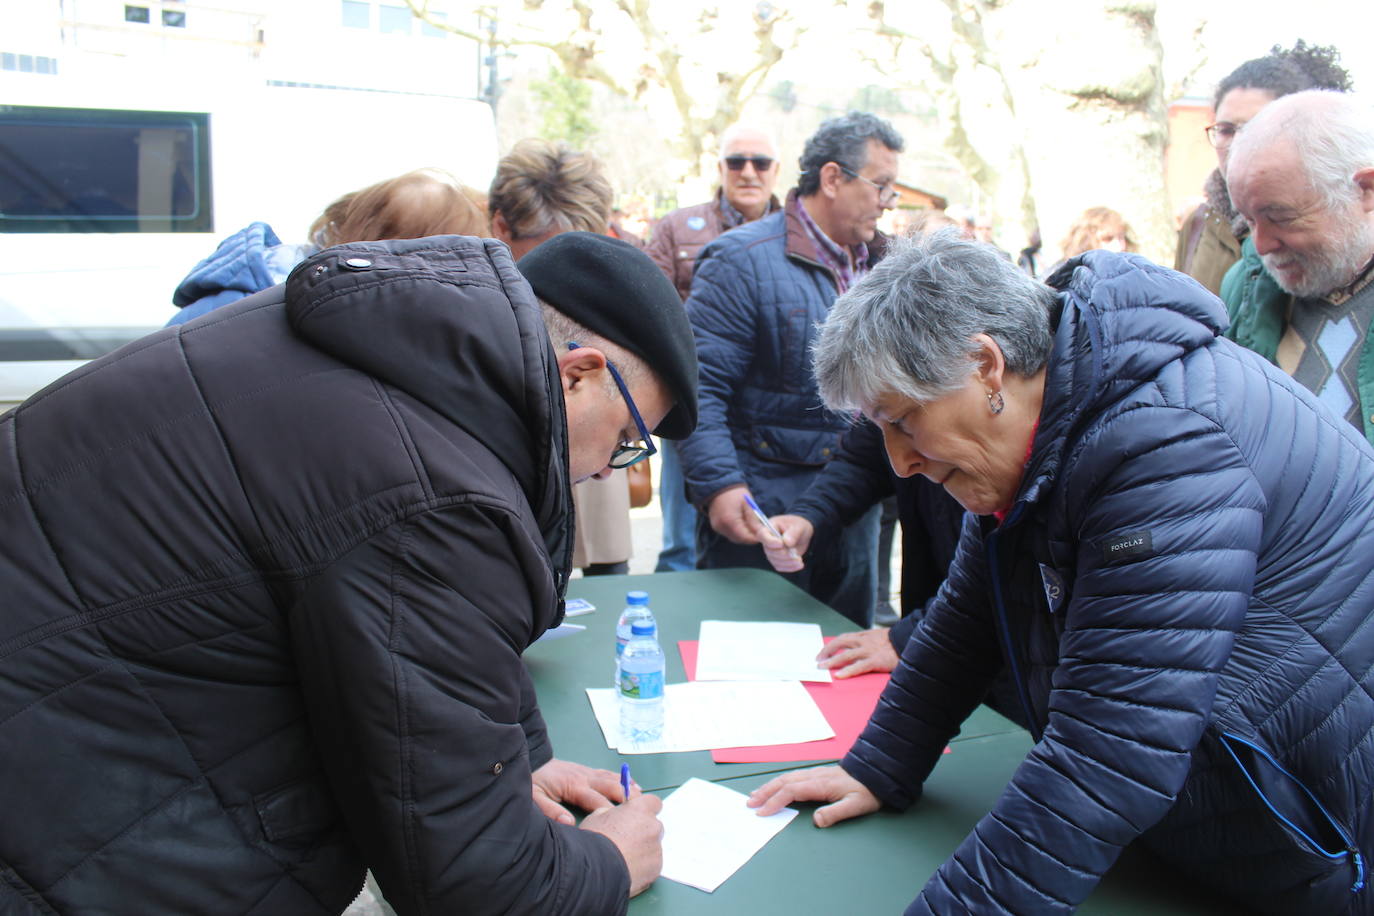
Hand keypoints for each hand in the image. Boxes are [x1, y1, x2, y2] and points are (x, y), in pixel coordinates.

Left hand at [532, 758, 635, 824]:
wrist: (529, 759)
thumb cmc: (533, 781)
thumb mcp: (535, 798)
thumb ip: (551, 811)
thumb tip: (569, 823)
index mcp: (574, 785)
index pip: (598, 801)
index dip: (612, 812)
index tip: (624, 824)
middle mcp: (584, 777)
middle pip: (611, 787)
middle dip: (627, 798)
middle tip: (642, 811)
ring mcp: (587, 772)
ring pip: (612, 778)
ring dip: (628, 788)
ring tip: (643, 799)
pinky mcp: (586, 770)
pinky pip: (608, 774)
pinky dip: (623, 779)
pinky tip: (633, 785)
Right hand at [581, 795, 663, 896]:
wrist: (595, 869)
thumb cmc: (594, 840)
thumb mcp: (597, 817)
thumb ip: (612, 812)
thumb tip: (614, 816)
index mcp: (640, 809)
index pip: (654, 803)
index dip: (645, 809)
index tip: (637, 816)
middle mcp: (653, 826)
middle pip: (654, 826)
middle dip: (644, 831)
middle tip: (626, 840)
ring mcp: (656, 848)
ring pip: (653, 847)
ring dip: (643, 850)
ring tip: (623, 858)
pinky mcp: (656, 868)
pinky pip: (652, 864)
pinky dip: (643, 866)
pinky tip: (627, 869)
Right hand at [706, 485, 762, 543]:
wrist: (719, 485)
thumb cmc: (735, 492)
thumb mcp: (748, 505)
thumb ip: (754, 521)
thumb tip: (761, 533)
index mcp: (730, 522)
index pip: (745, 538)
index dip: (755, 538)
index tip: (762, 534)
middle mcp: (722, 528)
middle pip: (739, 540)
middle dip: (749, 537)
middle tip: (757, 530)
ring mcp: (717, 528)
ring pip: (733, 537)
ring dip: (742, 535)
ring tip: (749, 525)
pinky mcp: (715, 526)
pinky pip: (728, 533)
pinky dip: (736, 531)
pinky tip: (741, 523)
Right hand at [746, 765, 879, 827]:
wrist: (877, 773)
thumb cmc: (867, 791)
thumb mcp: (856, 805)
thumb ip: (836, 813)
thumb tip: (817, 821)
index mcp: (820, 784)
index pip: (791, 791)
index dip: (775, 801)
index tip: (762, 812)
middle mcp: (814, 776)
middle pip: (783, 782)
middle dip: (765, 792)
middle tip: (749, 803)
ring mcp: (814, 773)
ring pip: (786, 777)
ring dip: (769, 786)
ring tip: (755, 794)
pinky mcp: (816, 774)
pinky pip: (792, 776)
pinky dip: (778, 782)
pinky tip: (775, 786)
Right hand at [761, 514, 811, 572]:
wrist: (802, 535)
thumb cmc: (798, 527)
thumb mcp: (799, 526)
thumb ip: (793, 533)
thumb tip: (787, 542)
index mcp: (770, 528)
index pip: (762, 535)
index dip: (770, 541)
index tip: (781, 544)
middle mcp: (767, 541)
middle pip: (770, 551)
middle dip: (783, 554)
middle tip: (796, 554)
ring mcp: (771, 552)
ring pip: (775, 561)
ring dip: (788, 562)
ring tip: (800, 560)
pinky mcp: (776, 560)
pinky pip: (779, 566)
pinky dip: (789, 567)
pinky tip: (799, 565)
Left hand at [816, 628, 898, 678]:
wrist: (910, 641)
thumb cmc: (895, 642)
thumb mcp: (879, 637)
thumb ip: (868, 642)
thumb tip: (857, 650)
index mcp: (864, 636)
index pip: (843, 638)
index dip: (831, 645)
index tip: (822, 653)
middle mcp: (864, 641)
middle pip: (840, 643)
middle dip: (827, 651)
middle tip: (818, 661)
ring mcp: (869, 650)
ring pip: (846, 655)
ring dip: (832, 661)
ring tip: (822, 668)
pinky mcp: (876, 660)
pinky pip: (858, 666)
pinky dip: (848, 671)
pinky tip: (839, 675)